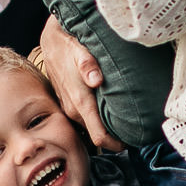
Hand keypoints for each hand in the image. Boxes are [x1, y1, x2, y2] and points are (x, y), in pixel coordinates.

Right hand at [41, 17, 124, 151]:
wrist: (51, 41)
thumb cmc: (69, 46)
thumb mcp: (81, 50)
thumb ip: (88, 65)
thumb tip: (96, 80)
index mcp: (80, 102)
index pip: (98, 137)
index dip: (115, 144)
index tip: (132, 142)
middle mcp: (73, 110)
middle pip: (96, 136)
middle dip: (114, 136)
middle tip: (134, 130)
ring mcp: (69, 108)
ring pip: (90, 127)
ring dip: (105, 127)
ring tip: (124, 121)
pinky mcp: (67, 104)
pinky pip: (85, 119)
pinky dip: (97, 119)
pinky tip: (108, 110)